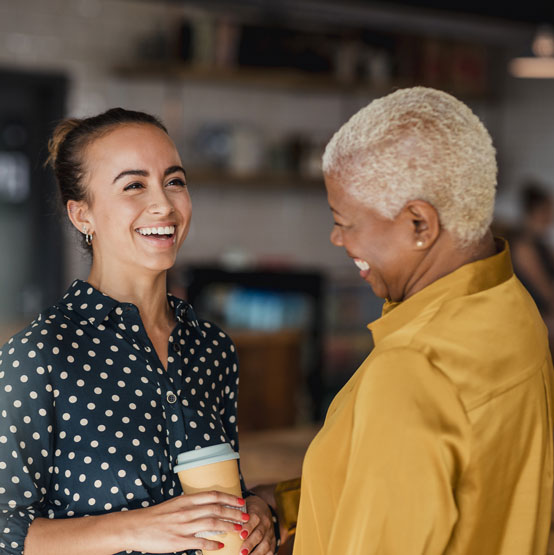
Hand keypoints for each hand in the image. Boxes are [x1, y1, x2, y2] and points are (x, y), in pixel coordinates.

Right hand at [118, 491, 247, 553]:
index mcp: (186, 500)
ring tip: (239, 529)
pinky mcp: (178, 541)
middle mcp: (187, 511)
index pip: (213, 495)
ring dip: (228, 526)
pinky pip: (200, 542)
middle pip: (216, 509)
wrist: (135, 527)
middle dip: (234, 513)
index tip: (241, 501)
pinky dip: (212, 543)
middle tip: (246, 516)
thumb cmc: (156, 516)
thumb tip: (207, 505)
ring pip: (212, 524)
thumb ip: (190, 504)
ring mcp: (183, 526)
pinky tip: (221, 546)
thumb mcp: (175, 504)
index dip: (229, 498)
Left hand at [239, 495, 275, 554]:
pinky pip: (270, 551)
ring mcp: (270, 533)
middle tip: (241, 552)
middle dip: (250, 544)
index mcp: (257, 512)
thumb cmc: (248, 511)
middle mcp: (265, 523)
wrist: (264, 510)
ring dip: (256, 553)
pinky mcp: (272, 542)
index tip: (240, 535)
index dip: (248, 527)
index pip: (254, 518)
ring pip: (266, 544)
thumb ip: (234, 515)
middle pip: (259, 533)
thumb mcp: (243, 507)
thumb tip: (218, 522)